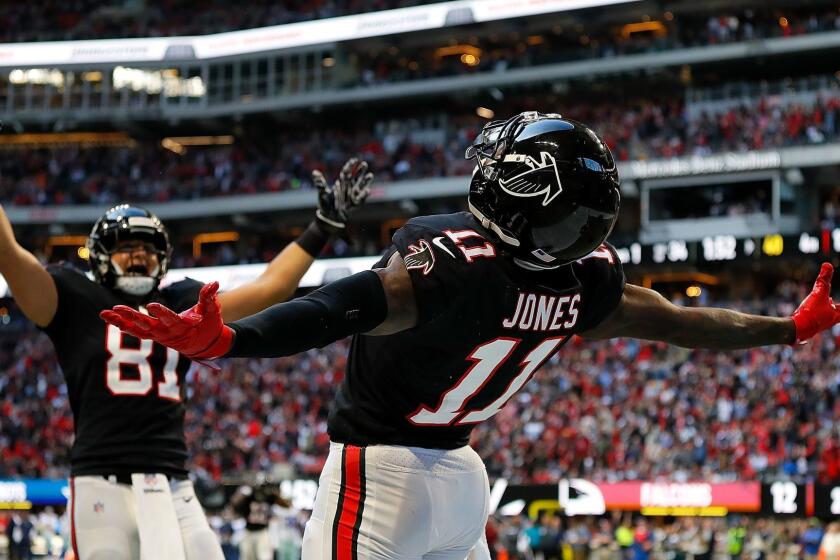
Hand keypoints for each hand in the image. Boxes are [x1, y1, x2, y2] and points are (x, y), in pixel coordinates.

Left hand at [100, 281, 233, 358]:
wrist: (206, 345)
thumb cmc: (209, 325)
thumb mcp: (212, 311)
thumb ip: (209, 297)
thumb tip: (214, 282)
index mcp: (183, 326)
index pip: (170, 319)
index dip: (161, 313)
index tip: (150, 305)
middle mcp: (168, 333)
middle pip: (147, 325)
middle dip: (131, 317)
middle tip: (117, 308)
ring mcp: (160, 336)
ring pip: (137, 330)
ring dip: (120, 322)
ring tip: (104, 314)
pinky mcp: (155, 336)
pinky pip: (137, 333)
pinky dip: (125, 326)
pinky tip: (112, 320)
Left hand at [313, 157, 372, 231]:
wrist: (329, 216)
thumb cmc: (325, 204)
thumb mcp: (322, 193)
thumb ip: (320, 183)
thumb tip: (314, 172)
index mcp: (340, 183)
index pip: (346, 172)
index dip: (350, 165)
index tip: (354, 159)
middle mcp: (348, 187)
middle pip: (355, 177)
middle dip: (360, 170)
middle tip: (365, 164)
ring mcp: (352, 195)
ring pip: (360, 186)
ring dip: (365, 181)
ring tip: (370, 175)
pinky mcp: (355, 203)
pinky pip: (361, 198)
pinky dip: (364, 195)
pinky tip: (368, 190)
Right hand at [791, 263, 839, 342]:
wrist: (796, 329)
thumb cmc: (811, 313)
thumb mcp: (818, 293)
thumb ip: (824, 279)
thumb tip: (827, 264)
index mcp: (836, 315)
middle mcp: (830, 321)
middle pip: (838, 314)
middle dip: (839, 309)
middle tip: (839, 306)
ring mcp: (820, 325)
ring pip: (828, 316)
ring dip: (828, 310)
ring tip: (828, 304)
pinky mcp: (810, 326)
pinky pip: (817, 318)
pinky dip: (818, 312)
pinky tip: (811, 310)